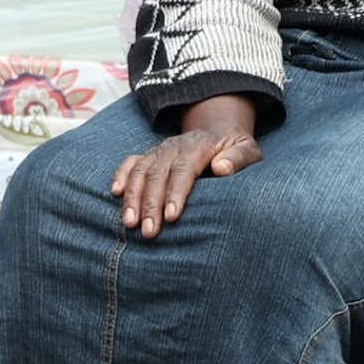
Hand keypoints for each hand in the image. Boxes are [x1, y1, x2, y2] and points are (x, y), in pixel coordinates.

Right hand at [110, 98, 260, 238]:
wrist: (218, 131)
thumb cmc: (235, 150)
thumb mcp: (248, 150)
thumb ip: (238, 158)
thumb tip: (222, 167)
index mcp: (198, 147)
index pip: (184, 170)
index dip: (176, 193)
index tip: (172, 216)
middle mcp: (174, 148)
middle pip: (157, 174)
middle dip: (151, 204)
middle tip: (149, 232)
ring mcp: (159, 151)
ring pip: (140, 171)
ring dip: (132, 197)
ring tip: (130, 224)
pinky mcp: (149, 156)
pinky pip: (130, 163)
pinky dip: (121, 175)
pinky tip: (115, 193)